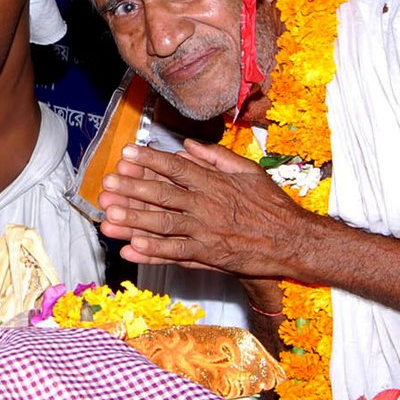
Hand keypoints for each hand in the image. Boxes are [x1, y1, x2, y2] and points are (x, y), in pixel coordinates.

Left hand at [97, 139, 314, 274]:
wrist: (292, 240)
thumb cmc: (271, 204)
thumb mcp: (248, 171)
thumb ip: (216, 156)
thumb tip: (188, 145)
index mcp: (214, 183)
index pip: (175, 167)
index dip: (149, 160)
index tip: (127, 153)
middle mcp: (206, 205)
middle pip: (162, 195)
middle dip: (131, 188)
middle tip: (106, 184)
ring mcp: (205, 232)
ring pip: (163, 225)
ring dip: (134, 220)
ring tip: (109, 216)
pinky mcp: (209, 255)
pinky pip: (176, 253)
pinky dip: (153, 252)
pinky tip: (132, 249)